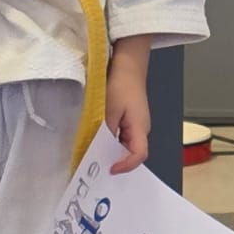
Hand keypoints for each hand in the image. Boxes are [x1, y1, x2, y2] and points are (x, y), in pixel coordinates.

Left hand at [107, 39, 151, 172]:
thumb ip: (104, 131)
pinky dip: (108, 140)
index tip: (109, 169)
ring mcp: (135, 124)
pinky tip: (96, 138)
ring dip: (109, 149)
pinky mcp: (129, 118)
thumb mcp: (108, 109)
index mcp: (140, 127)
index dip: (126, 165)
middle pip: (131, 152)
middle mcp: (141, 129)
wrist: (127, 65)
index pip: (139, 155)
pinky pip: (120, 135)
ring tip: (92, 152)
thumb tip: (96, 150)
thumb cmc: (121, 85)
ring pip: (124, 145)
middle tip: (94, 165)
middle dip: (114, 160)